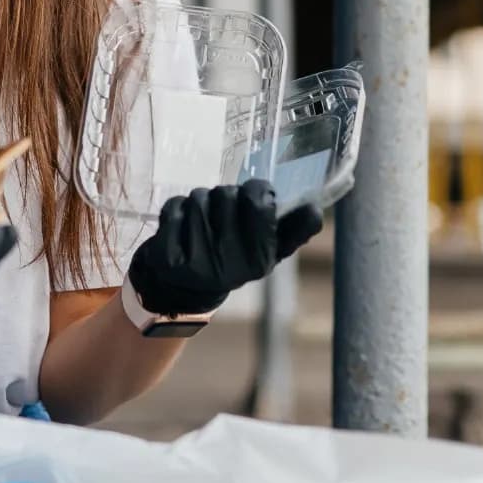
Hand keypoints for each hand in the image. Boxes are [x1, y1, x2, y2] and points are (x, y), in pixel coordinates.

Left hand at [127, 180, 322, 315]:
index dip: (256, 191)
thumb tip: (315, 210)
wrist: (183, 291)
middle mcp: (230, 264)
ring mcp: (196, 262)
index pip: (260, 201)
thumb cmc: (232, 260)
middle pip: (227, 194)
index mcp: (260, 260)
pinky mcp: (167, 257)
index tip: (254, 197)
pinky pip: (174, 208)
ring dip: (200, 202)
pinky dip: (176, 211)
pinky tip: (181, 229)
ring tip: (202, 223)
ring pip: (199, 197)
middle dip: (225, 197)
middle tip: (223, 216)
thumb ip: (293, 229)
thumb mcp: (268, 251)